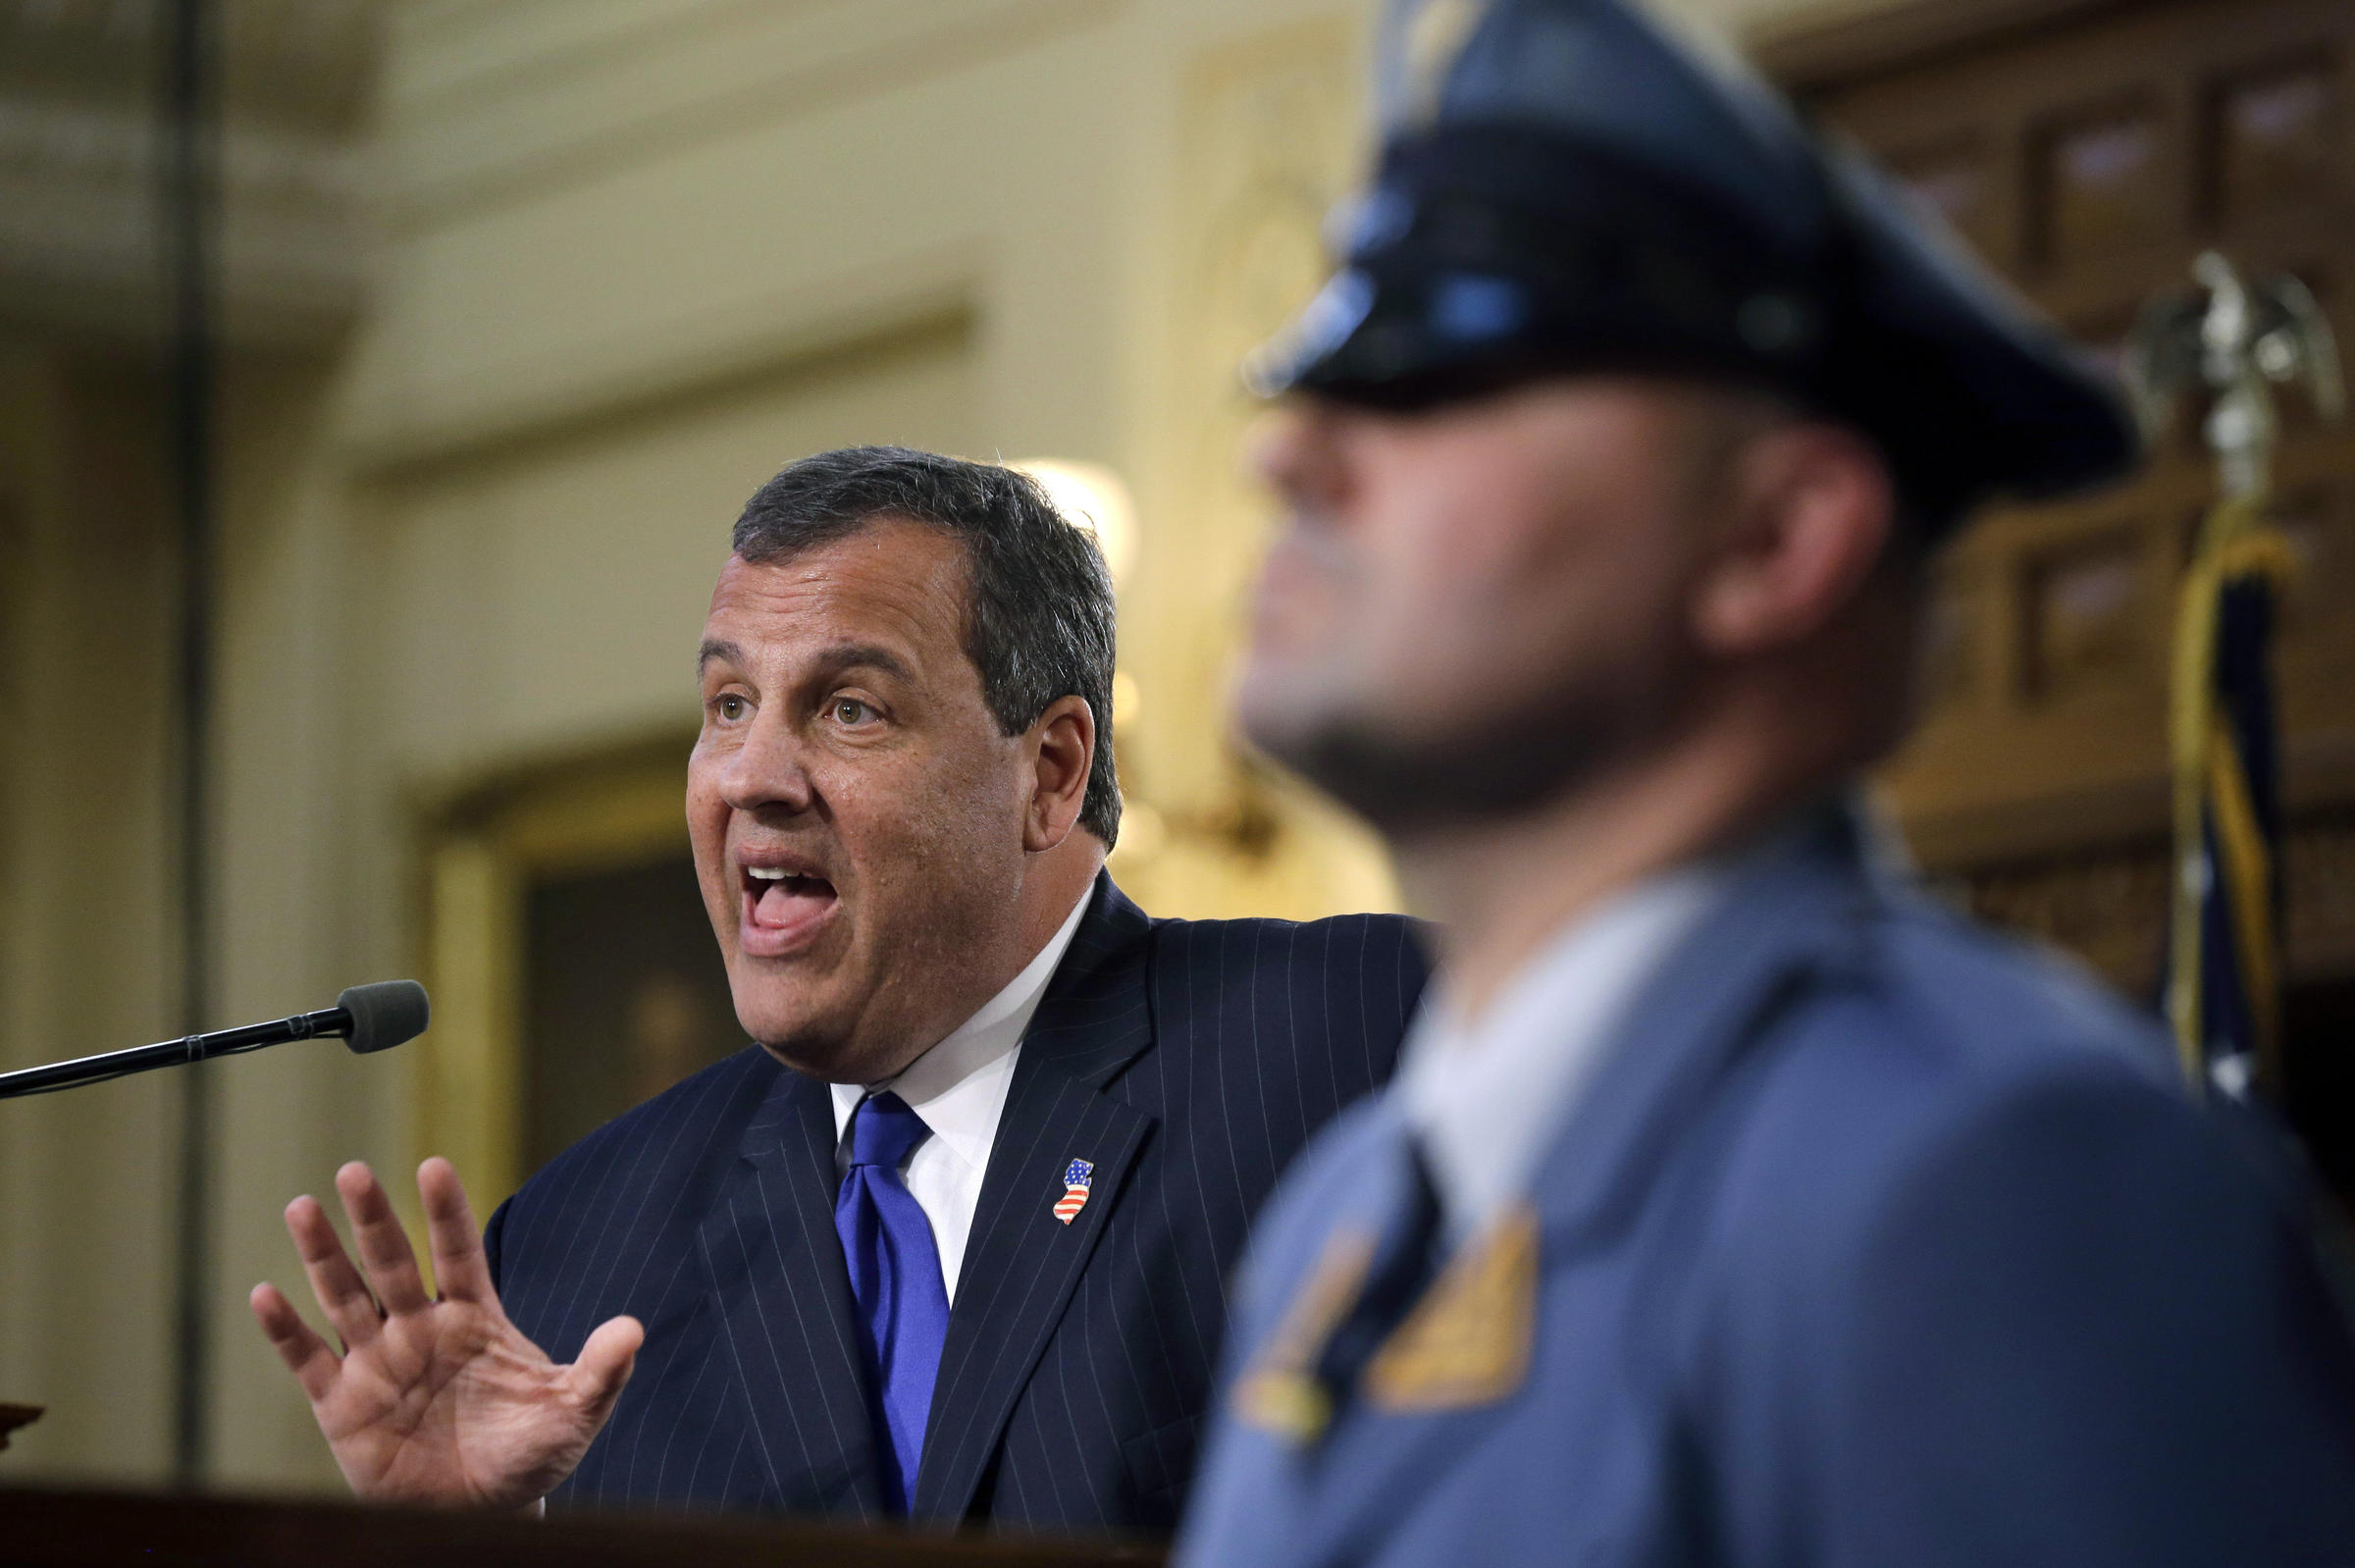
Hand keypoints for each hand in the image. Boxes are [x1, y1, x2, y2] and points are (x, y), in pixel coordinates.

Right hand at [250, 1158, 642, 1509]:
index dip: (445, 1212)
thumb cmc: (530, 1453)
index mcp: (475, 1318)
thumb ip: (602, 1370)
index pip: (459, 1253)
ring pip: (344, 1298)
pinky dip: (286, 1331)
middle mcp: (420, 1328)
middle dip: (373, 1219)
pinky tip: (266, 1296)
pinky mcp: (341, 1406)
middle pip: (392, 1263)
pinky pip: (308, 1360)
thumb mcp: (574, 1412)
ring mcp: (378, 1362)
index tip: (433, 1166)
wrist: (483, 1513)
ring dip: (322, 1256)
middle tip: (353, 1171)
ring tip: (302, 1207)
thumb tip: (633, 1329)